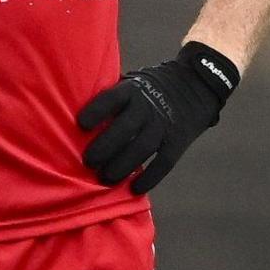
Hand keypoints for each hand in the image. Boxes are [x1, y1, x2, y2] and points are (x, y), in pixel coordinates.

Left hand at [78, 41, 238, 194]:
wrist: (196, 83)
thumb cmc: (149, 87)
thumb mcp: (131, 82)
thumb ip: (110, 97)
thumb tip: (72, 113)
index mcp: (132, 90)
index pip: (111, 99)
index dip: (96, 112)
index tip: (80, 125)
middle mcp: (148, 107)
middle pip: (124, 129)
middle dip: (104, 148)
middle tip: (88, 162)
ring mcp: (165, 124)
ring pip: (142, 148)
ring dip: (122, 166)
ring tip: (105, 178)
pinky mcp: (178, 140)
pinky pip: (164, 162)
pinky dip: (150, 177)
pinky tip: (134, 188)